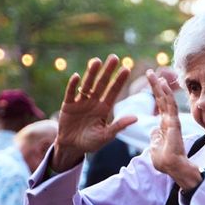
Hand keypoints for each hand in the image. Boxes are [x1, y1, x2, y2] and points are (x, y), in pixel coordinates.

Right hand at [52, 54, 137, 170]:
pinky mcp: (68, 105)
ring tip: (97, 61)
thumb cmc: (91, 142)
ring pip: (87, 85)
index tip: (127, 68)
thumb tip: (136, 118)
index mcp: (104, 108)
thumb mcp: (106, 136)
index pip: (114, 92)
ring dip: (91, 73)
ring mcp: (81, 102)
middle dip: (108, 71)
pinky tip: (76, 76)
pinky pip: (71, 93)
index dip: (119, 80)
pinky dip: (73, 86)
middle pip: (102, 84)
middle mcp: (94, 102)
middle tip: (114, 57)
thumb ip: (119, 126)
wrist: (72, 147)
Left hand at [146, 69, 199, 188]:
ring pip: (166, 99)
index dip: (156, 94)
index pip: (160, 106)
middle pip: (162, 99)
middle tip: (150, 73)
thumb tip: (153, 131)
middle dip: (156, 86)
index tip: (153, 83)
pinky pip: (170, 105)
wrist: (173, 167)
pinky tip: (163, 83)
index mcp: (164, 126)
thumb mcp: (155, 147)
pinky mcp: (174, 123)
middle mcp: (169, 121)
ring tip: (153, 74)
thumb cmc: (165, 161)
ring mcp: (172, 121)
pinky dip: (166, 93)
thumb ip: (154, 138)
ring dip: (160, 86)